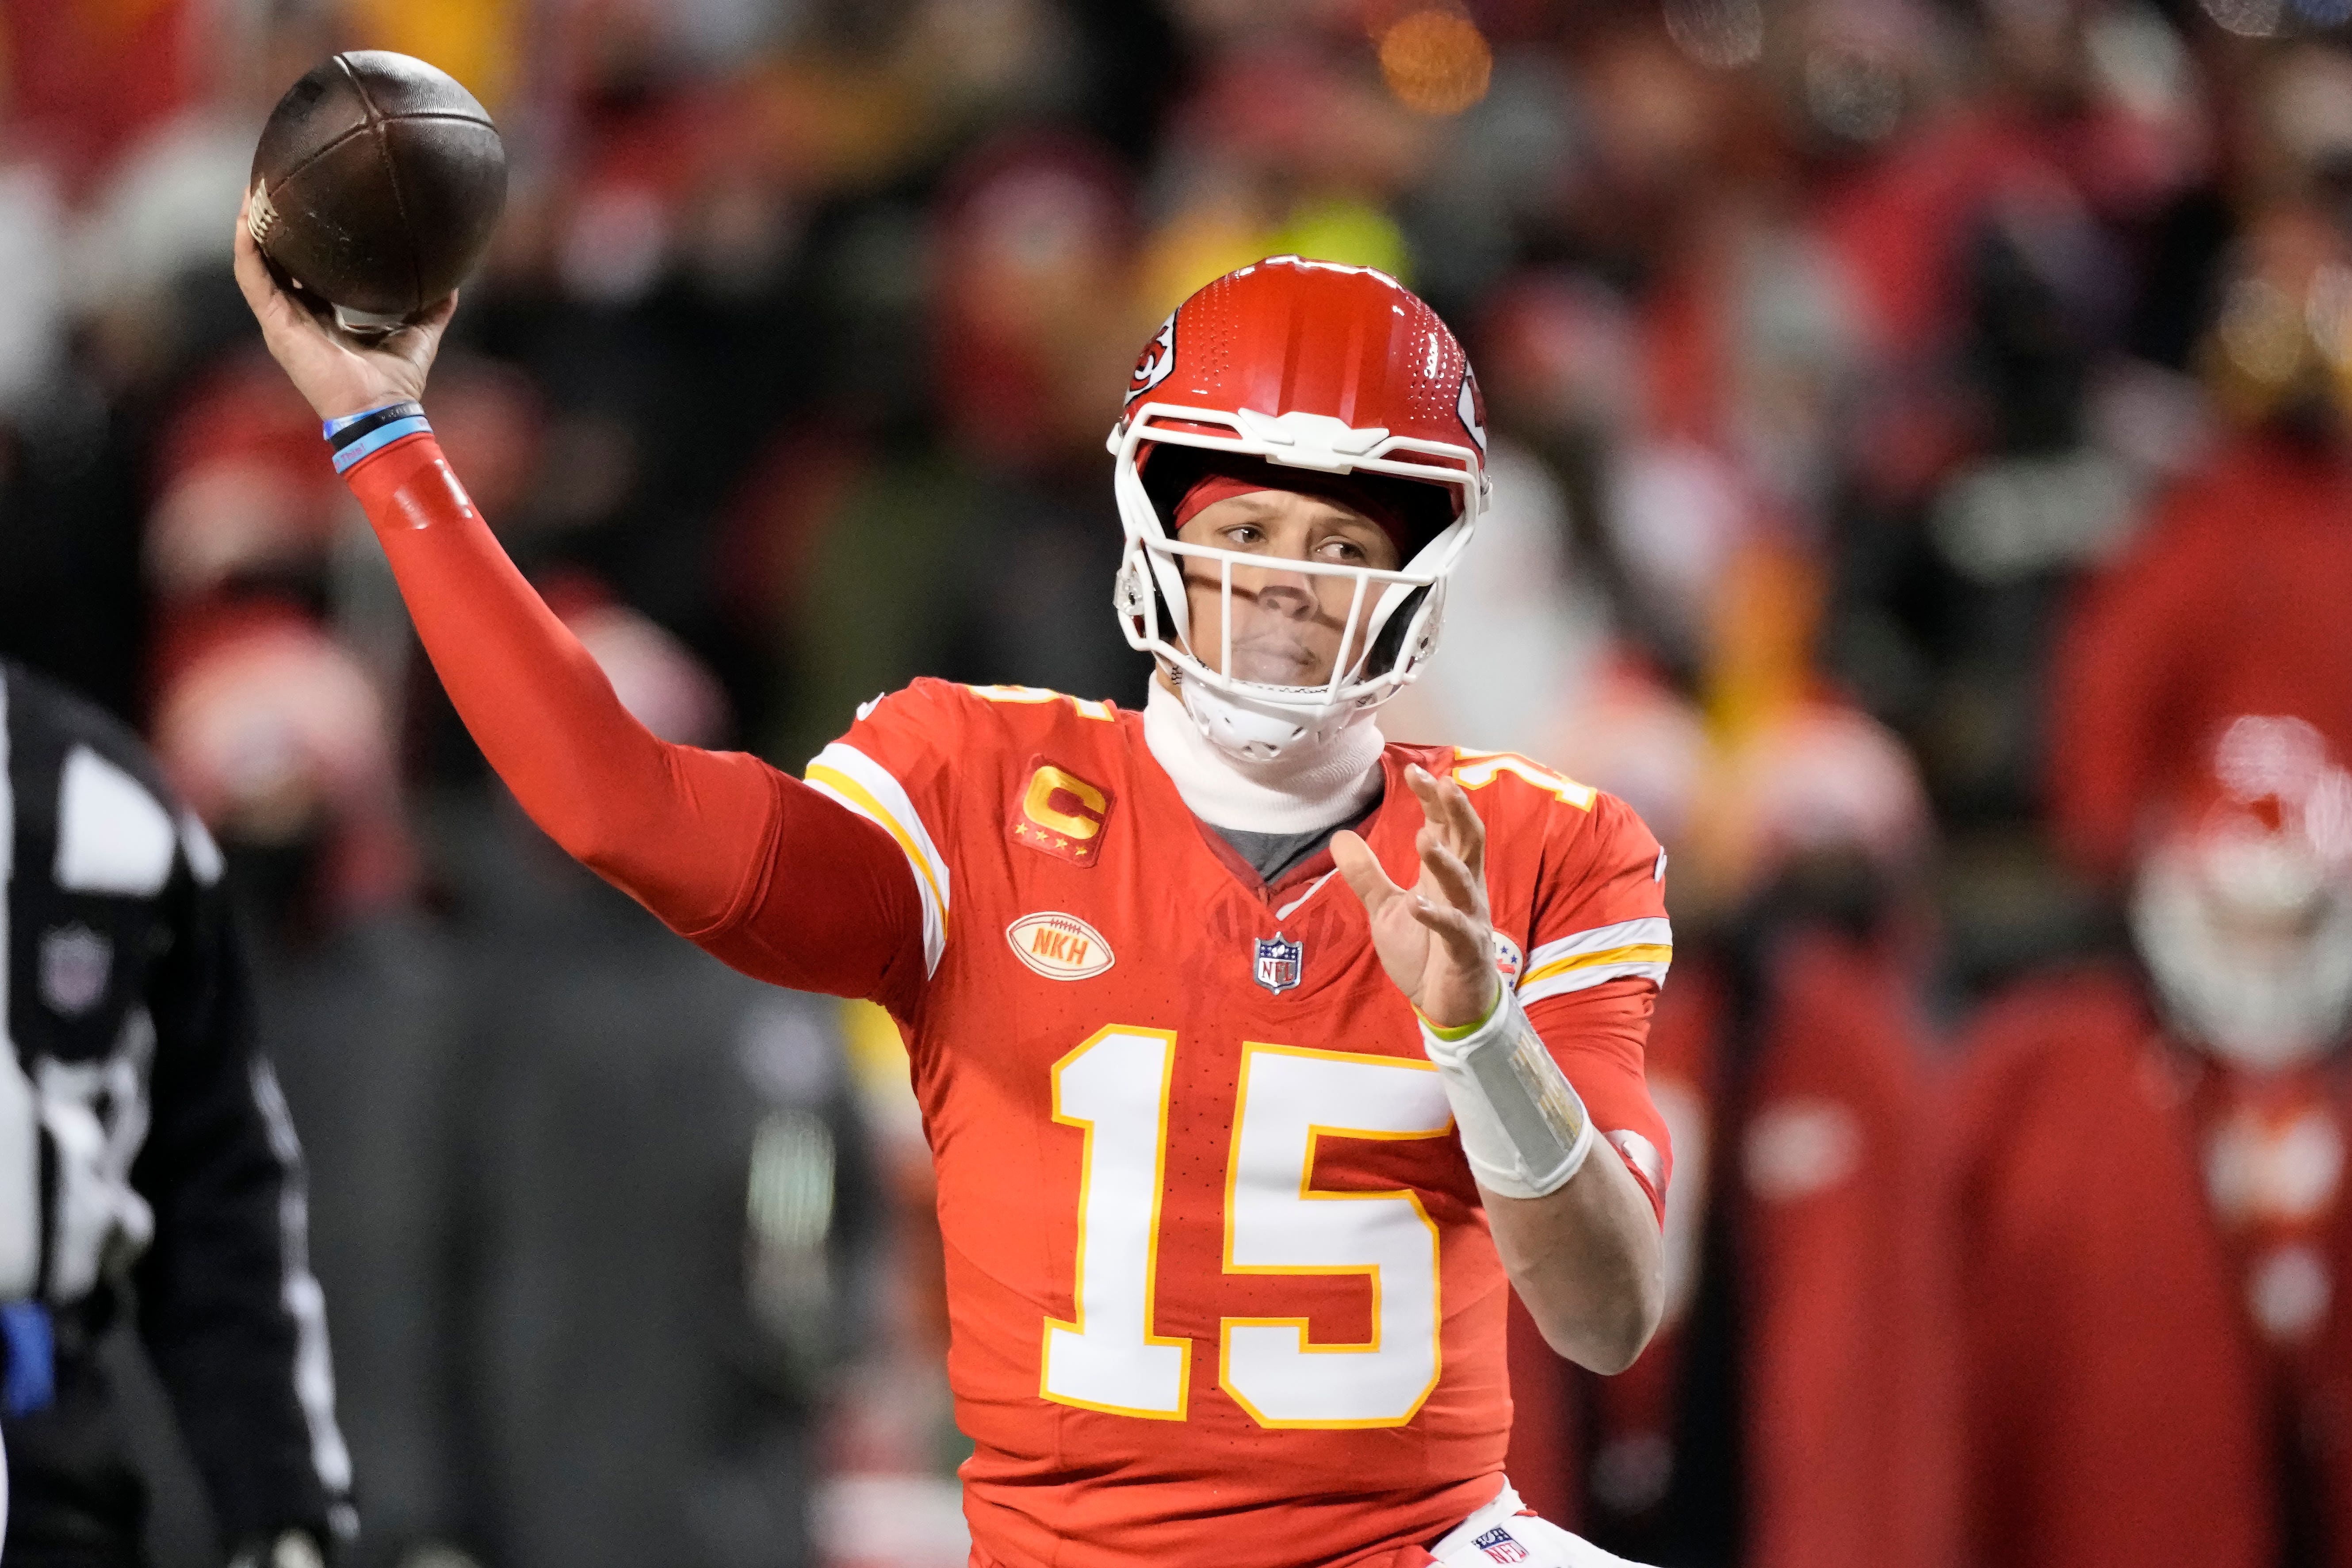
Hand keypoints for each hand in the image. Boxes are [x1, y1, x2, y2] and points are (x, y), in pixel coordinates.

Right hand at [232, 185, 454, 421]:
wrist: (381, 411)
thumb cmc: (395, 384)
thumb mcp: (418, 335)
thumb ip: (431, 309)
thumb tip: (452, 284)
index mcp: (321, 319)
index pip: (303, 274)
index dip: (302, 244)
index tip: (307, 212)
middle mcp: (296, 318)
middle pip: (274, 262)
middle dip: (270, 227)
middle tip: (273, 187)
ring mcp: (281, 321)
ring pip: (255, 263)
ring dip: (252, 227)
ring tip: (253, 190)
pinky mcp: (275, 325)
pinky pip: (252, 277)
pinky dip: (248, 247)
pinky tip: (248, 218)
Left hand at [1333, 764, 1500, 1029]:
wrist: (1449, 1004)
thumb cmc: (1425, 951)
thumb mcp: (1386, 908)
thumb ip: (1366, 874)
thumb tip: (1340, 835)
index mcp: (1444, 875)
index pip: (1444, 826)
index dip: (1433, 799)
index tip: (1413, 770)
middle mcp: (1463, 889)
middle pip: (1467, 841)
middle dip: (1454, 812)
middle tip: (1438, 783)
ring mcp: (1468, 919)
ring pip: (1463, 882)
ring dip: (1444, 861)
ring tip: (1423, 838)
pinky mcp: (1466, 950)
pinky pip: (1454, 930)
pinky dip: (1436, 916)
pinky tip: (1416, 904)